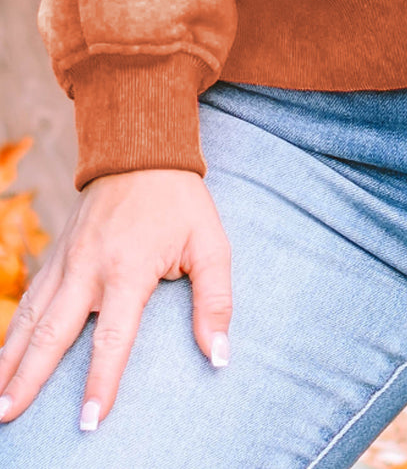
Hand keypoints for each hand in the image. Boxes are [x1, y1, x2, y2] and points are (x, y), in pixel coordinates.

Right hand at [0, 168, 231, 430]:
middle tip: (8, 417)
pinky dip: (12, 332)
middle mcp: (89, 268)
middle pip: (54, 333)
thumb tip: (219, 354)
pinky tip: (3, 359)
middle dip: (29, 379)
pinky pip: (30, 299)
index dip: (102, 381)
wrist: (140, 151)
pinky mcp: (56, 255)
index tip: (90, 420)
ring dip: (10, 360)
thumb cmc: (180, 203)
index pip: (113, 337)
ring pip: (31, 318)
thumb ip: (215, 299)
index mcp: (128, 268)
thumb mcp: (210, 244)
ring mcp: (66, 260)